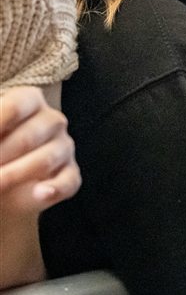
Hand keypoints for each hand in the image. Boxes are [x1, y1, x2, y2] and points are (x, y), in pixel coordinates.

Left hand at [0, 86, 80, 215]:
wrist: (2, 183)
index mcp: (29, 100)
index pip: (16, 105)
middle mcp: (52, 120)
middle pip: (28, 137)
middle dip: (0, 156)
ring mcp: (64, 148)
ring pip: (45, 161)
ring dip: (14, 176)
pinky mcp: (70, 174)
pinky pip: (68, 181)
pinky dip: (55, 188)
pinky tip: (38, 194)